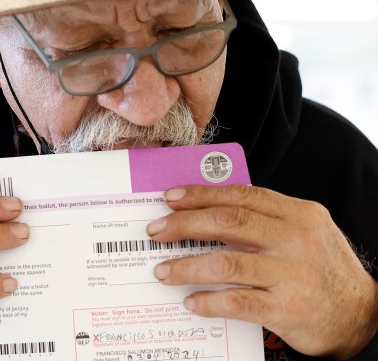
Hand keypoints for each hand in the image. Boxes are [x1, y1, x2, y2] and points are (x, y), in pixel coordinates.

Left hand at [146, 184, 377, 358]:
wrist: (362, 317)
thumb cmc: (323, 271)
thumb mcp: (305, 234)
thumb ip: (265, 221)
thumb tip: (207, 214)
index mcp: (298, 214)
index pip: (241, 196)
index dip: (201, 195)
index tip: (170, 198)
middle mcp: (295, 239)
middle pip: (228, 222)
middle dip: (184, 224)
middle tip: (155, 231)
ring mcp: (291, 274)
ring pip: (225, 262)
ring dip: (186, 266)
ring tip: (163, 271)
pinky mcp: (286, 308)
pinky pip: (236, 301)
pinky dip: (208, 301)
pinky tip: (190, 301)